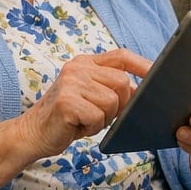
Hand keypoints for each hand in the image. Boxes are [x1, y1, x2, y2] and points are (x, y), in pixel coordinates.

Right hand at [20, 49, 148, 158]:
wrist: (32, 133)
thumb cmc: (67, 117)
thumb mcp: (90, 95)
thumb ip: (112, 87)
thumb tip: (144, 89)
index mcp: (85, 63)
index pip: (121, 56)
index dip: (142, 64)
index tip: (158, 74)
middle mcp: (77, 68)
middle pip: (122, 82)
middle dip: (119, 105)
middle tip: (98, 114)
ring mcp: (71, 83)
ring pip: (113, 102)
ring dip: (104, 118)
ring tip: (85, 120)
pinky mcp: (67, 102)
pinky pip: (98, 117)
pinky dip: (92, 127)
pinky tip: (77, 126)